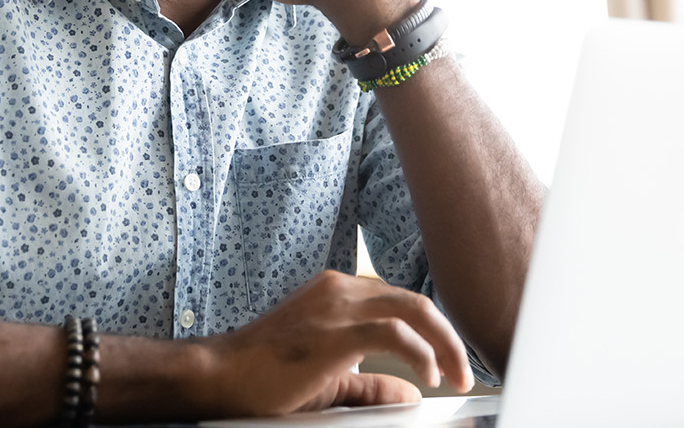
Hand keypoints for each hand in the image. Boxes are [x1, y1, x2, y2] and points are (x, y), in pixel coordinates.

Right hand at [196, 271, 473, 416]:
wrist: (219, 376)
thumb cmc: (263, 376)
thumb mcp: (328, 380)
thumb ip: (370, 383)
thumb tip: (410, 393)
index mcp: (337, 293)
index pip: (399, 302)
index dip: (431, 331)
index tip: (448, 359)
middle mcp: (340, 289)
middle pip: (414, 301)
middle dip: (447, 336)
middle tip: (463, 371)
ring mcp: (337, 306)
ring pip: (413, 310)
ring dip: (443, 344)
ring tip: (455, 375)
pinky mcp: (335, 331)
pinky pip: (395, 334)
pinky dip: (420, 353)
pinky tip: (429, 375)